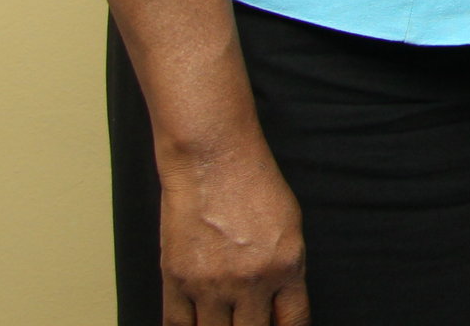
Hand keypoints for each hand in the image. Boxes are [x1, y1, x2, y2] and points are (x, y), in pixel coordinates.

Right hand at [158, 145, 309, 324]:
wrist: (213, 160)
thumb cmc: (253, 186)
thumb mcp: (290, 228)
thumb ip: (285, 271)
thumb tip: (279, 308)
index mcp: (286, 267)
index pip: (294, 323)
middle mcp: (250, 281)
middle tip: (250, 323)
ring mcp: (210, 284)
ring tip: (224, 322)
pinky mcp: (176, 280)